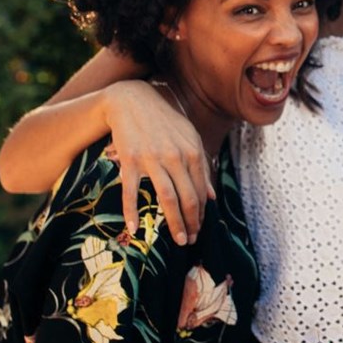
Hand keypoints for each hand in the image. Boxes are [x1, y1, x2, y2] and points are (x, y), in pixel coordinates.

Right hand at [103, 81, 212, 244]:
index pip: (201, 191)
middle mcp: (175, 157)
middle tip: (189, 241)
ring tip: (177, 240)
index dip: (201, 213)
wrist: (132, 101)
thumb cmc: (165, 122)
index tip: (200, 229)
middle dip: (191, 223)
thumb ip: (201, 167)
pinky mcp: (129, 160)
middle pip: (187, 197)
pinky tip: (134, 228)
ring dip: (173, 222)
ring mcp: (152, 159)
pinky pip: (131, 190)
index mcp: (193, 152)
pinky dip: (132, 211)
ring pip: (166, 197)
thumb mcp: (190, 139)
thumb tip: (212, 197)